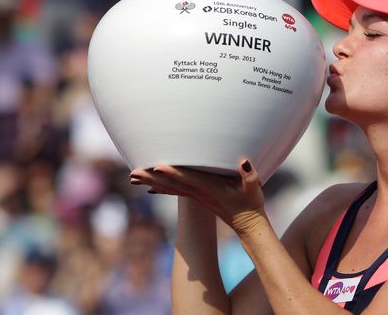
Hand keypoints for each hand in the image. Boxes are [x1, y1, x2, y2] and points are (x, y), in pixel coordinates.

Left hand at [129, 160, 264, 233]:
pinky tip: (151, 188)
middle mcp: (200, 193)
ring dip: (152, 182)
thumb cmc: (251, 204)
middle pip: (173, 183)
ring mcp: (198, 196)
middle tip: (133, 173)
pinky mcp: (199, 197)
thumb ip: (250, 176)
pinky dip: (162, 188)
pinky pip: (176, 191)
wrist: (248, 225)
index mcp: (211, 189)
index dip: (174, 171)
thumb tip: (243, 162)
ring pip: (170, 187)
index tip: (157, 166)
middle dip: (152, 177)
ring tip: (134, 177)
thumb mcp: (254, 189)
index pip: (189, 178)